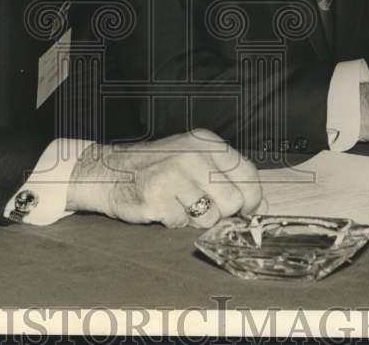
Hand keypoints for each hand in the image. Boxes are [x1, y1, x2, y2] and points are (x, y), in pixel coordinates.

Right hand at [65, 129, 263, 227]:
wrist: (107, 171)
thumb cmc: (158, 169)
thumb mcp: (195, 160)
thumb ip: (228, 178)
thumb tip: (260, 209)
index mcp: (205, 142)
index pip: (248, 174)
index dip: (252, 199)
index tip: (246, 211)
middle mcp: (192, 155)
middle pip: (234, 201)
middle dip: (221, 212)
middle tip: (199, 204)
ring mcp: (173, 176)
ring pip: (210, 218)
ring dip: (195, 219)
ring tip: (177, 204)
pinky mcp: (156, 198)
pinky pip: (182, 225)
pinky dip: (173, 222)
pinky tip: (161, 207)